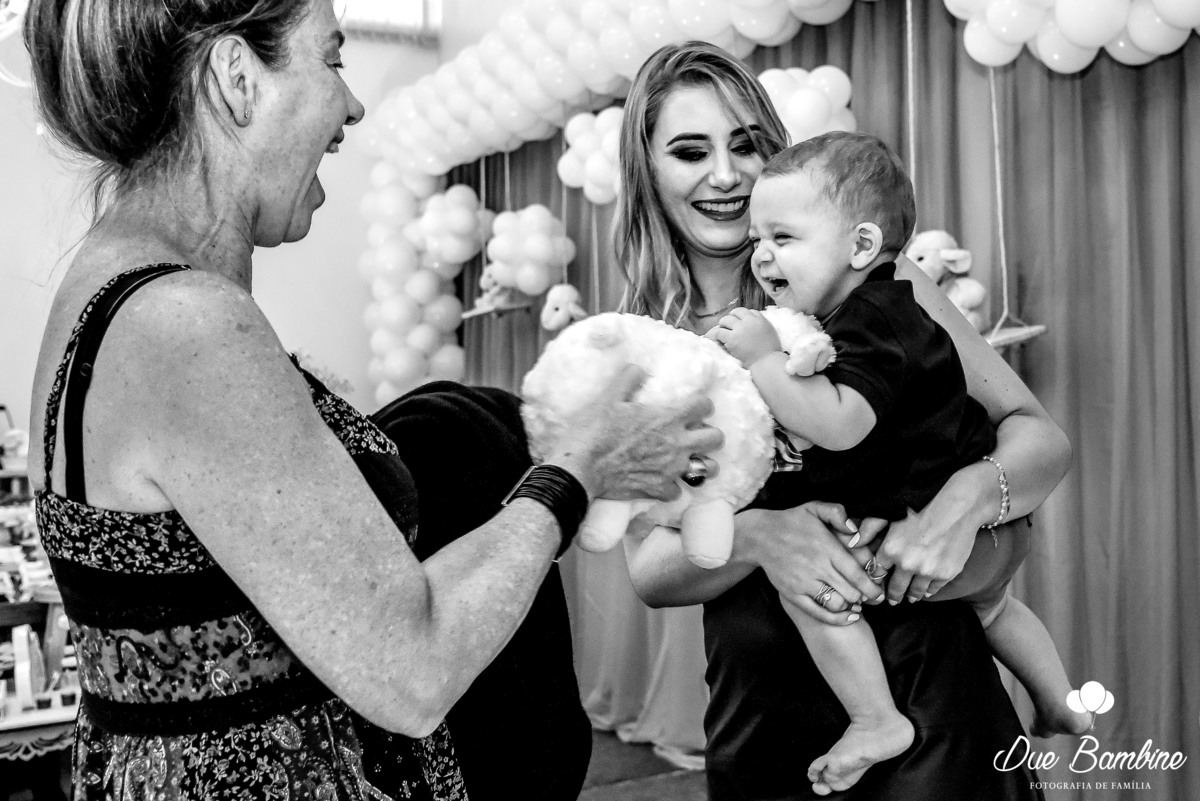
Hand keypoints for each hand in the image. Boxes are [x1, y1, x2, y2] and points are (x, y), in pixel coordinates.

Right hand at [548, 364, 722, 501]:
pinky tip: (663, 480)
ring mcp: (670, 470)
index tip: (693, 407)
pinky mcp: (659, 489)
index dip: (701, 404)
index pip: (703, 405)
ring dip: (702, 463)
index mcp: (667, 418)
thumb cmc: (594, 431)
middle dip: (710, 434)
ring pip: (708, 469)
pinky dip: (672, 487)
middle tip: (695, 433)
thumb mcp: (608, 397)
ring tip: (690, 460)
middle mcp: (676, 444)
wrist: (580, 469)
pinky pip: (678, 491)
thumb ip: (628, 379)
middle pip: (716, 438)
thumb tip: (638, 368)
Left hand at [708, 308, 780, 367]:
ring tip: (723, 332)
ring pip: (725, 320)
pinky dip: (719, 335)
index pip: (747, 311)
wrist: (766, 362)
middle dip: (731, 318)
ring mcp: (739, 330)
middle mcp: (749, 322)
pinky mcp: (732, 339)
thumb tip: (752, 318)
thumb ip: (760, 322)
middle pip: (735, 312)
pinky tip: (722, 340)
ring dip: (723, 325)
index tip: (739, 322)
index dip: (741, 316)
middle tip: (729, 325)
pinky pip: (719, 332)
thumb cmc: (770, 350)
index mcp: (759, 319)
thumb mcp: (769, 331)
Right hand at [738, 502, 885, 624]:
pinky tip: (848, 617)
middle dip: (864, 597)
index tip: (879, 592)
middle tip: (870, 597)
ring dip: (850, 606)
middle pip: (850, 592)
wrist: (760, 536)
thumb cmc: (791, 521)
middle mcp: (817, 567)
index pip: (856, 573)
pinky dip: (836, 618)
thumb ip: (837, 513)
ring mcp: (804, 582)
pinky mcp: (792, 594)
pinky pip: (818, 612)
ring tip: (857, 604)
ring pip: (836, 604)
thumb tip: (856, 529)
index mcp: (826, 548)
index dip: (872, 587)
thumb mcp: (814, 508)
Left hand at [871, 506, 975, 603]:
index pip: (877, 573)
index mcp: (890, 549)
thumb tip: (854, 542)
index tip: (876, 585)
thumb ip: (869, 528)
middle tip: (892, 600)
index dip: (876, 579)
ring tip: (910, 597)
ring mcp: (927, 571)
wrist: (956, 509)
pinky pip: (934, 589)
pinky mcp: (945, 574)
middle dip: (892, 596)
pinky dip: (929, 590)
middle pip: (895, 588)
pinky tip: (927, 591)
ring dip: (911, 595)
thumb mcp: (891, 514)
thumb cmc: (922, 506)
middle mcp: (907, 564)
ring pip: (915, 591)